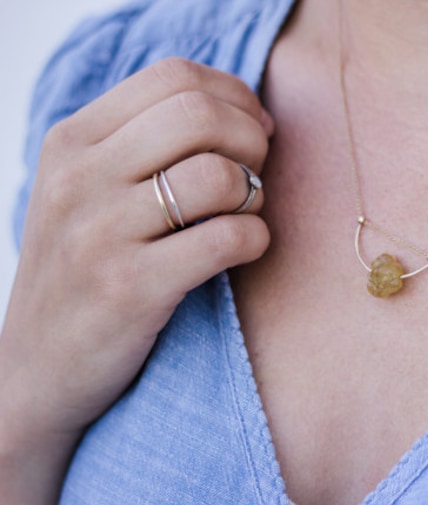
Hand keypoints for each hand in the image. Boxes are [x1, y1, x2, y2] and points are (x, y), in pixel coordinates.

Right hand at [0, 58, 272, 504]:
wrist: (37, 368)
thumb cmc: (84, 271)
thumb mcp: (88, 192)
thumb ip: (144, 144)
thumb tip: (242, 111)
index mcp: (73, 140)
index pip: (174, 78)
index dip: (235, 97)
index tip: (254, 132)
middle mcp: (80, 177)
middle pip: (200, 115)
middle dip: (252, 140)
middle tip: (255, 175)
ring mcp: (100, 233)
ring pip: (218, 176)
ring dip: (254, 195)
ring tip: (243, 218)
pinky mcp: (130, 288)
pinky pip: (226, 238)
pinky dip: (255, 239)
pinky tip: (244, 251)